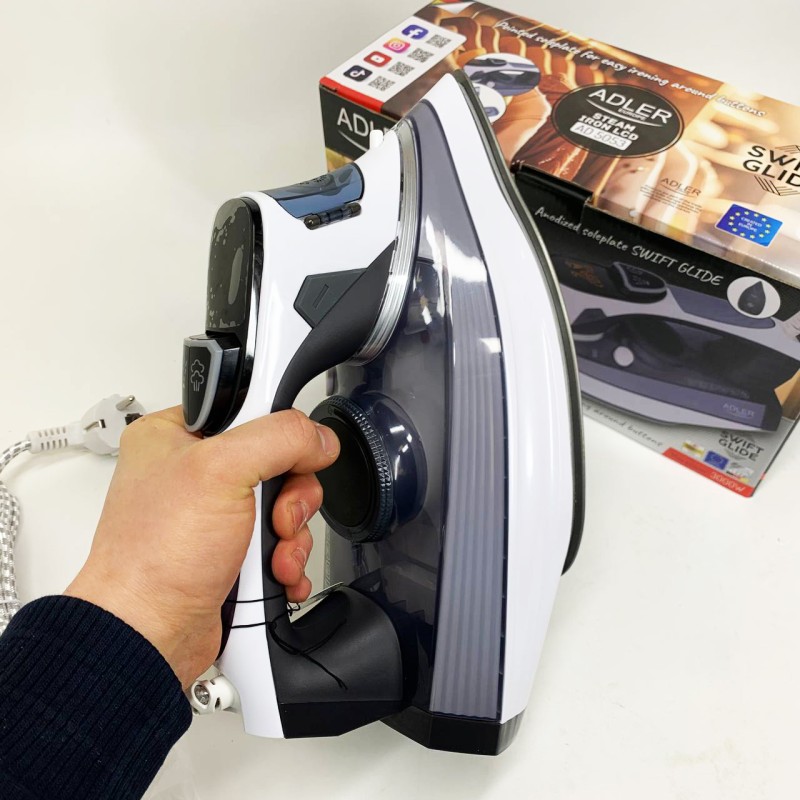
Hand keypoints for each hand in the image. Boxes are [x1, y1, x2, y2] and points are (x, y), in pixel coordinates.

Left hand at [64, 406, 338, 688]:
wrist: (149, 636)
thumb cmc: (153, 559)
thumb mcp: (220, 472)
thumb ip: (278, 438)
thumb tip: (317, 437)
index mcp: (176, 436)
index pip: (250, 409)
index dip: (279, 433)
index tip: (293, 455)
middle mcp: (195, 473)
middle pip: (278, 462)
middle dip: (289, 498)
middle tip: (274, 517)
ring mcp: (214, 516)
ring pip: (284, 507)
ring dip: (290, 537)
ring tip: (270, 558)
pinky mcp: (230, 552)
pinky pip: (280, 544)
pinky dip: (287, 562)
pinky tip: (275, 575)